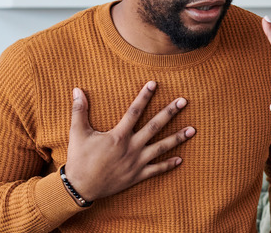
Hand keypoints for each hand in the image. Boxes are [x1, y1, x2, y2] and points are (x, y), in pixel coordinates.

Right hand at [64, 81, 194, 201]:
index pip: (134, 111)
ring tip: (193, 130)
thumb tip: (76, 90)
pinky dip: (169, 165)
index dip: (144, 96)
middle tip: (184, 101)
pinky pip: (156, 170)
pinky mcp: (137, 176)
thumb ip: (79, 111)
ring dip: (178, 138)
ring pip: (161, 147)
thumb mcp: (77, 133)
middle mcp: (131, 147)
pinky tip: (181, 159)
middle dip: (170, 112)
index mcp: (118, 135)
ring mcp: (136, 162)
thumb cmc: (79, 159)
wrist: (80, 187)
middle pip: (154, 126)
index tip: (154, 83)